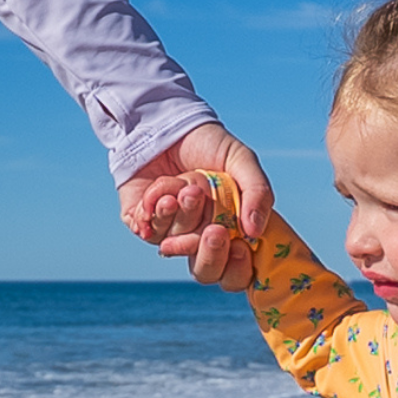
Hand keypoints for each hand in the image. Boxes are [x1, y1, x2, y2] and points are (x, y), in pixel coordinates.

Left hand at [119, 128, 268, 271]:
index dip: (236, 269)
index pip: (235, 272)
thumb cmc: (210, 146)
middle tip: (214, 229)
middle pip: (204, 271)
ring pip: (175, 243)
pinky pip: (147, 230)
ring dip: (183, 213)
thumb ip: (257, 193)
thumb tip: (255, 232)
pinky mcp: (141, 222)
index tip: (239, 247)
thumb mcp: (242, 161)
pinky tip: (162, 188)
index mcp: (229, 230)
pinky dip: (156, 207)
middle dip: (208, 252)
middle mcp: (199, 237)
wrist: (170, 125)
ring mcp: (169, 232)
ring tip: (187, 185)